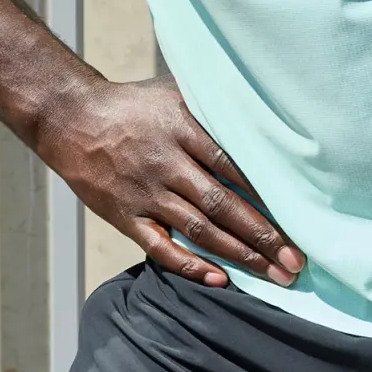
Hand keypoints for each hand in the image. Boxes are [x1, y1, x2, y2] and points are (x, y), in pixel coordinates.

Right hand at [36, 73, 304, 288]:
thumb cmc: (131, 104)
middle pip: (223, 204)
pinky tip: (220, 280)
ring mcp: (145, 192)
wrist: (70, 119)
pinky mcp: (125, 216)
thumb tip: (261, 109)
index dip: (267, 193)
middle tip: (296, 262)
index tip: (301, 214)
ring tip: (274, 275)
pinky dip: (190, 265)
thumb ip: (212, 105)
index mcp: (182, 129)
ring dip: (239, 254)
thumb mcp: (174, 91)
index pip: (234, 165)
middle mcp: (166, 163)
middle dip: (263, 235)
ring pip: (199, 229)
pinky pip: (160, 247)